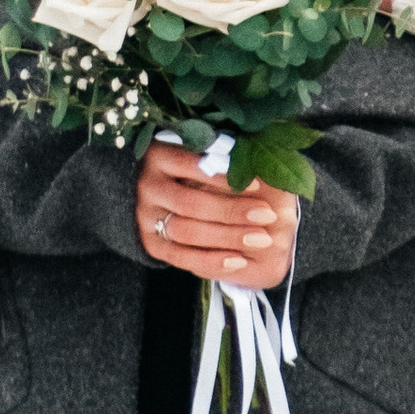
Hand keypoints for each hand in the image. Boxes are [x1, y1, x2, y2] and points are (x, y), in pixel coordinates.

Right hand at [135, 137, 297, 290]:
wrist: (160, 192)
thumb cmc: (196, 165)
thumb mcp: (205, 152)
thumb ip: (226, 155)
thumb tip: (260, 159)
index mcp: (158, 156)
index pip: (190, 165)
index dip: (223, 177)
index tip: (258, 185)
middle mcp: (147, 186)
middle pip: (190, 203)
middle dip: (232, 211)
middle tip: (269, 215)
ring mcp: (145, 217)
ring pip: (186, 231)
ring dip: (227, 236)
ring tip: (262, 238)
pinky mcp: (151, 243)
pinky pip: (180, 257)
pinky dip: (211, 260)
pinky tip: (239, 260)